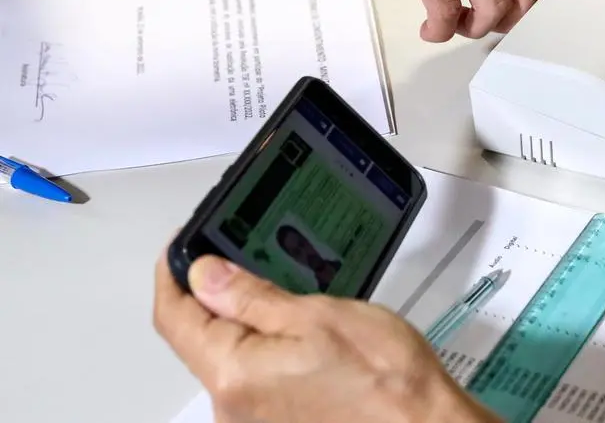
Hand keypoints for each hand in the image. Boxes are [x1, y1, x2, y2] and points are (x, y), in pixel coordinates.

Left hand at [153, 253, 496, 422]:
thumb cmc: (384, 377)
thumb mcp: (317, 314)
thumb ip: (251, 296)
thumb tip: (204, 274)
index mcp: (232, 373)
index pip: (174, 317)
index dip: (173, 274)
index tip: (184, 246)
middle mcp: (232, 405)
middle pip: (198, 339)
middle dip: (213, 295)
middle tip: (244, 258)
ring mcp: (253, 419)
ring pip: (228, 356)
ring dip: (244, 322)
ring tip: (288, 296)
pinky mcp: (277, 422)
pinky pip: (252, 376)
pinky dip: (264, 347)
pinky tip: (301, 333)